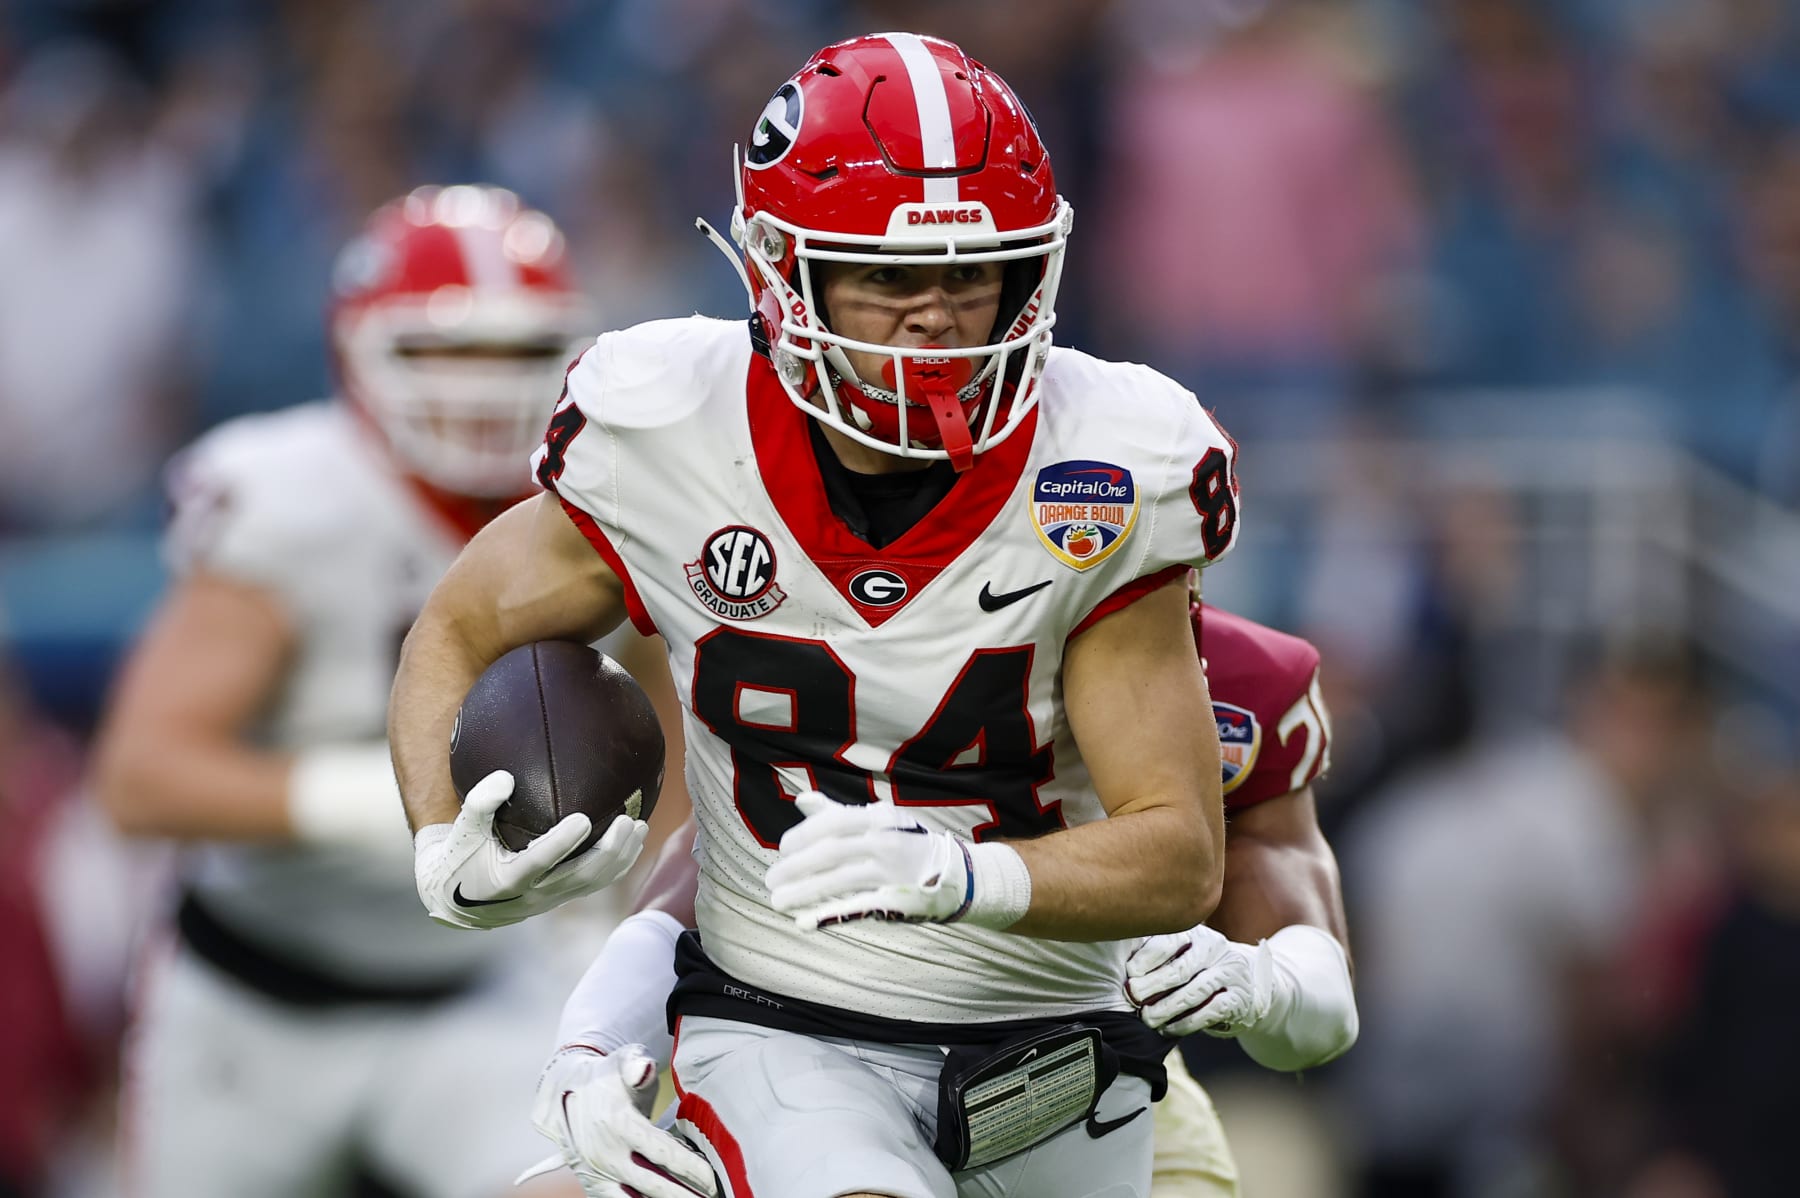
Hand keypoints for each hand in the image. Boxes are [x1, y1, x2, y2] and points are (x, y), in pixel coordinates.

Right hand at [413, 770, 647, 929]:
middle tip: (629, 821)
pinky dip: (616, 865)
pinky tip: (632, 842)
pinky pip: (594, 884)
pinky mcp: (560, 898)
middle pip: (581, 876)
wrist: (457, 902)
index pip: (540, 860)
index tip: (583, 818)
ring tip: (640, 828)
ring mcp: (551, 899)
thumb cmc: (459, 857)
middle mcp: (534, 893)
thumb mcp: (461, 831)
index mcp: (507, 878)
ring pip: (594, 883)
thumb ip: (480, 804)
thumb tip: (506, 777)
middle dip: (610, 851)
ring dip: (621, 857)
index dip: (562, 843)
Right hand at [520, 1044, 717, 1197]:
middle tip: (711, 1196)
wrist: (565, 1094)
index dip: (690, 1168)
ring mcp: (597, 1174)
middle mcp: (606, 1154)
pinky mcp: (593, 1186)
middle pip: (653, 1185)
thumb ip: (636, 1064)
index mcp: (619, 1124)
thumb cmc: (607, 1079)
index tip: (711, 1178)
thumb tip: (643, 1068)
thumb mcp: (622, 1062)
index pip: (661, 1153)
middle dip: (684, 1194)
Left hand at [766, 792, 971, 928]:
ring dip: (803, 893)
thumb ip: (837, 812)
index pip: (832, 824)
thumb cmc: (906, 843)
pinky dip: (828, 916)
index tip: (781, 850)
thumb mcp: (878, 820)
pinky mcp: (894, 901)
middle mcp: (885, 842)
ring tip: (777, 902)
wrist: (955, 874)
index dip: (802, 837)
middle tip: (770, 881)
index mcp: (879, 818)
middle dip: (795, 868)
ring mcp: (890, 873)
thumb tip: (801, 800)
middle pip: (830, 853)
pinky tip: (804, 923)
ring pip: (838, 882)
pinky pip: (856, 908)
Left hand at [1125, 923, 1275, 1038]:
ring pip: (1194, 992)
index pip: (1170, 940)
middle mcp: (1216, 948)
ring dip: (1167, 1008)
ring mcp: (1230, 973)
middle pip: (1181, 968)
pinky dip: (1184, 1023)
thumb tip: (1124, 974)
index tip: (1129, 974)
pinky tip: (1167, 1029)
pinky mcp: (1239, 998)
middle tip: (1133, 997)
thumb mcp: (1182, 955)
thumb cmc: (1198, 970)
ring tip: (1147, 1018)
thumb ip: (1157, 959)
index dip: (1147, 957)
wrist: (1245, 984)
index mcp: (1196, 932)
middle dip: (1153, 985)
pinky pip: (1208, 1012)